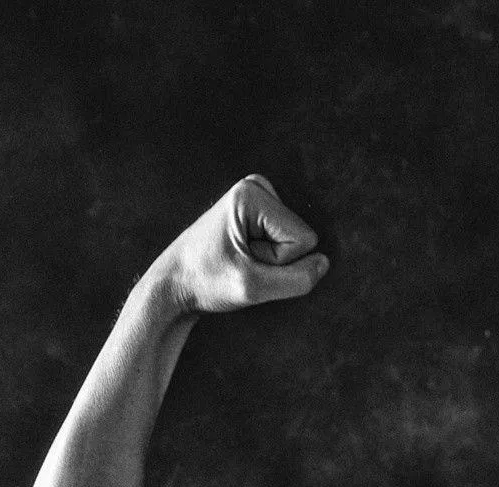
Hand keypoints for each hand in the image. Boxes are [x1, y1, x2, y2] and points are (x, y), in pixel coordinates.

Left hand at [146, 175, 329, 314]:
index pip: (303, 240)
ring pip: (295, 241)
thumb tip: (324, 263)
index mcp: (251, 195)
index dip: (277, 261)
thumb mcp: (253, 288)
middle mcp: (255, 186)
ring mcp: (257, 197)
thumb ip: (297, 279)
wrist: (174, 283)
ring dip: (269, 260)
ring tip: (239, 260)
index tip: (244, 262)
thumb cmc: (205, 282)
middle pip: (301, 238)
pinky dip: (266, 256)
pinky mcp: (258, 211)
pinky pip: (287, 241)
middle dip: (274, 260)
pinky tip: (241, 255)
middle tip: (241, 262)